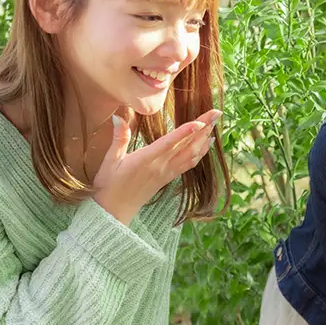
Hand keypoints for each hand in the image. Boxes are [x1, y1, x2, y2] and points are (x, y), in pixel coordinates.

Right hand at [93, 108, 220, 224]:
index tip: (201, 122)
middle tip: (217, 113)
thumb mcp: (109, 160)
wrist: (114, 211)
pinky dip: (200, 152)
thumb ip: (118, 138)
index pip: (170, 143)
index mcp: (147, 160)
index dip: (186, 132)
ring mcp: (167, 173)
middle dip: (203, 128)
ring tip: (215, 124)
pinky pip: (189, 164)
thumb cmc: (109, 185)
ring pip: (192, 155)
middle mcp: (161, 166)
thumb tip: (119, 116)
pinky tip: (206, 144)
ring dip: (204, 139)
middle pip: (187, 145)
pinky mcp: (169, 178)